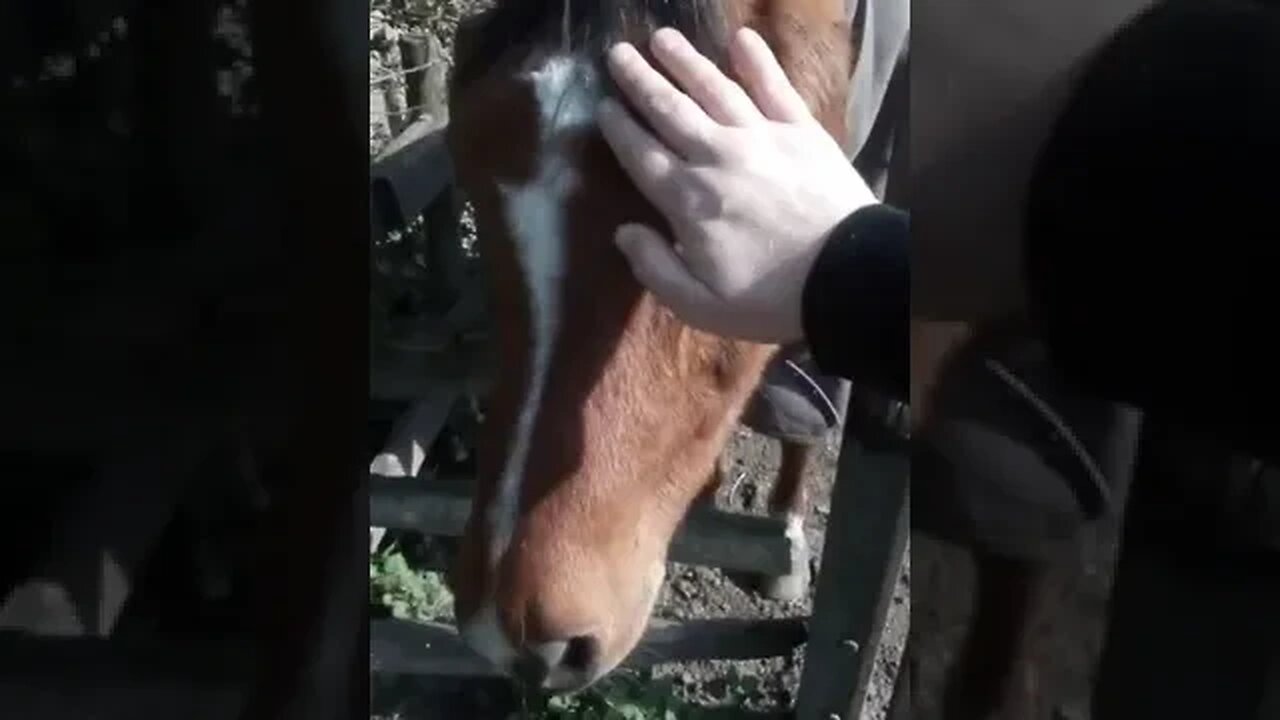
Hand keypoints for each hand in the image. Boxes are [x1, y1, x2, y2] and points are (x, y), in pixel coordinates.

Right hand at [597, 27, 876, 343]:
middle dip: (640, 81)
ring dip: (685, 61)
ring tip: (662, 38)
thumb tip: (624, 232)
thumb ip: (655, 268)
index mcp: (687, 201)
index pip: (641, 155)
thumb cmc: (770, 299)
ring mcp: (760, 137)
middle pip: (669, 111)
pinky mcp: (801, 130)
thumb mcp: (700, 305)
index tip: (603, 106)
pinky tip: (742, 38)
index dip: (619, 129)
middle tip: (617, 53)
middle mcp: (716, 157)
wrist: (846, 278)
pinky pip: (774, 87)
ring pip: (714, 89)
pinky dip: (757, 60)